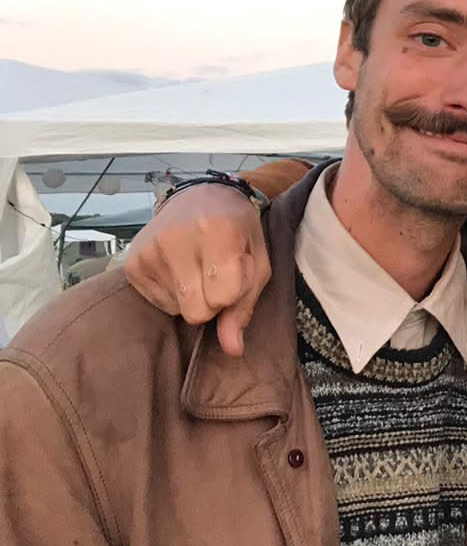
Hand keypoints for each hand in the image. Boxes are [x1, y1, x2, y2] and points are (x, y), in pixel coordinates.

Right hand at [123, 183, 270, 355]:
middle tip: (216, 274)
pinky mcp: (131, 264)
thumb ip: (245, 306)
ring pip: (178, 310)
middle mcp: (176, 240)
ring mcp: (148, 252)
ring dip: (193, 297)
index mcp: (216, 231)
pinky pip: (160, 304)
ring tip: (198, 266)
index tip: (235, 271)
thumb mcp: (257, 261)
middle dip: (212, 302)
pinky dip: (174, 293)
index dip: (234, 292)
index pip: (223, 297)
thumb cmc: (238, 230)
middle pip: (196, 312)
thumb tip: (233, 349)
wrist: (200, 196)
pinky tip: (180, 268)